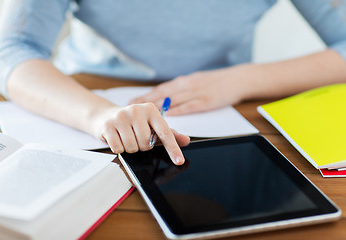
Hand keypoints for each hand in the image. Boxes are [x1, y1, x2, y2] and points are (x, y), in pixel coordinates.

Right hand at [96, 103, 189, 164]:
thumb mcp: (152, 125)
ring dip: (131, 148)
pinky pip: (118, 148)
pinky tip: (118, 138)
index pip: (165, 132)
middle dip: (142, 146)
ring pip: (132, 147)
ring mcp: (121, 116)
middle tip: (137, 138)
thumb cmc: (134, 122)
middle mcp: (137, 110)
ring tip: (127, 137)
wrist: (107, 115)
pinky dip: (119, 148)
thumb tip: (186, 140)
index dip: (173, 148)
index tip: (179, 161)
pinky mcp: (108, 125)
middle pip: (146, 143)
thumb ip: (169, 134)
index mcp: (151, 110)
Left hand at [130, 64, 255, 114]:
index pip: (161, 89)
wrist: (238, 79)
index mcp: (184, 81)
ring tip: (144, 113)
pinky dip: (178, 110)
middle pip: (163, 94)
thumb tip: (167, 96)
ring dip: (157, 107)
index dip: (146, 95)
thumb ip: (182, 88)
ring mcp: (197, 93)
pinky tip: (168, 116)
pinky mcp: (206, 102)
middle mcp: (187, 85)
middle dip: (146, 101)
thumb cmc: (217, 81)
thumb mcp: (197, 80)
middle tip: (131, 108)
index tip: (133, 101)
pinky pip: (190, 106)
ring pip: (173, 100)